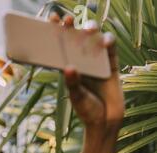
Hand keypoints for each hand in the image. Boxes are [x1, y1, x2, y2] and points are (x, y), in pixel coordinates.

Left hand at [50, 13, 124, 132]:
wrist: (105, 121)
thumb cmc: (86, 109)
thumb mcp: (76, 97)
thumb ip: (73, 83)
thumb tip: (69, 68)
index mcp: (68, 67)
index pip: (60, 47)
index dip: (56, 33)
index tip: (51, 21)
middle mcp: (81, 62)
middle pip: (75, 39)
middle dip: (71, 27)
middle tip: (66, 20)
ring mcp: (97, 62)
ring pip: (94, 40)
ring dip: (91, 30)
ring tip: (87, 30)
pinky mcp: (112, 65)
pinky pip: (111, 49)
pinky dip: (109, 43)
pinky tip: (105, 42)